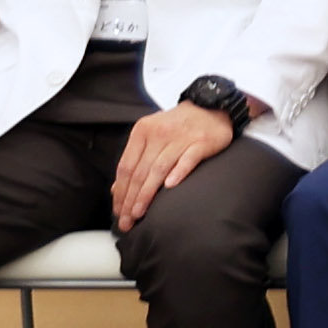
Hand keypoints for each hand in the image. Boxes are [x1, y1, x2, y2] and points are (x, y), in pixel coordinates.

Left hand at [111, 104, 233, 224]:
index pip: (126, 167)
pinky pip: (187, 159)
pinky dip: (178, 173)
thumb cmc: (179, 126)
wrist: (211, 107)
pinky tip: (170, 187)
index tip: (118, 211)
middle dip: (130, 199)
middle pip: (140, 171)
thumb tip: (117, 189)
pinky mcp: (202, 142)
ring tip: (139, 213)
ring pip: (159, 169)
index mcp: (142, 131)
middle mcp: (159, 133)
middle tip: (126, 220)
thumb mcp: (152, 136)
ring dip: (147, 194)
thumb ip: (136, 160)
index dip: (120, 191)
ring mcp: (181, 137)